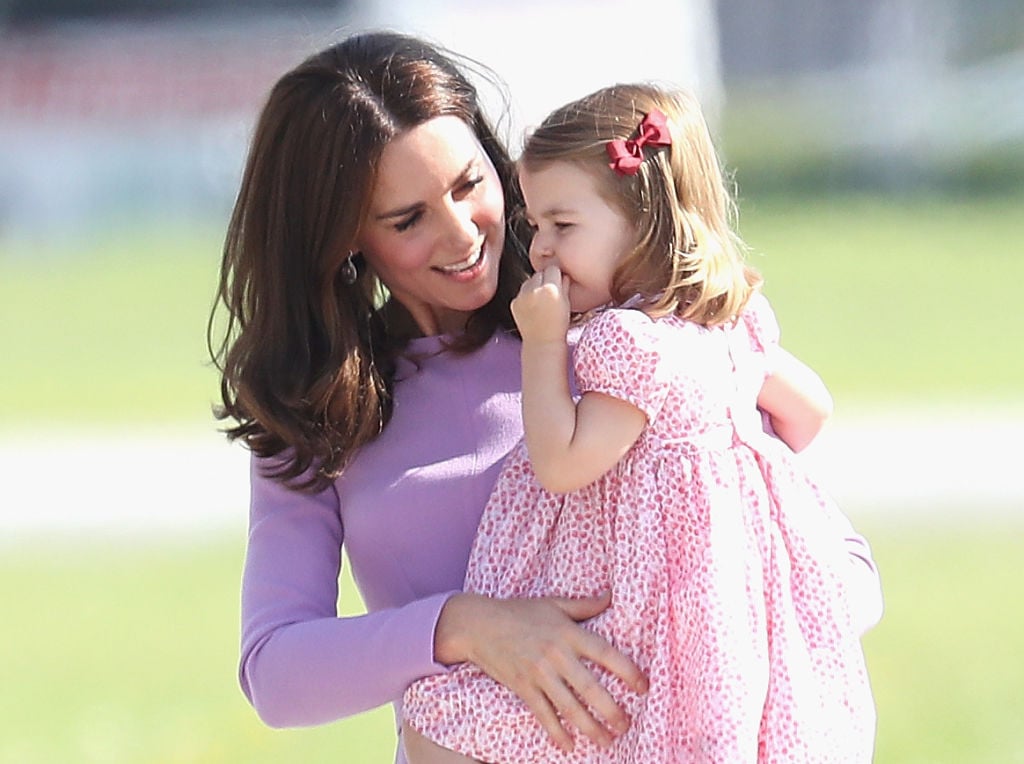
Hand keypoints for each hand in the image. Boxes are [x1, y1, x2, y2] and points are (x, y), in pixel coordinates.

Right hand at [434, 591, 648, 751]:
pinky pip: (543, 715)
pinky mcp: (523, 687)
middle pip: (590, 688)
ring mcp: (538, 673)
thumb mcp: (553, 603)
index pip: (605, 653)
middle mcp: (556, 654)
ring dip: (590, 728)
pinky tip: (569, 746)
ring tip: (607, 741)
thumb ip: (584, 605)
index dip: (627, 671)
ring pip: (569, 707)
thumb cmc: (519, 611)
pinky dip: (557, 733)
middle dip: (612, 711)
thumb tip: (612, 596)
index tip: (644, 687)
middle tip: (627, 725)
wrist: (479, 624)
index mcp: (568, 632)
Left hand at [511, 264, 570, 343]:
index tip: (558, 282)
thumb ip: (565, 284)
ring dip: (534, 286)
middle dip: (545, 279)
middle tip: (549, 292)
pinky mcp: (514, 303)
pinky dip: (526, 297)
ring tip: (541, 301)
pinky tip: (532, 308)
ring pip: (529, 281)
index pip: (552, 269)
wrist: (543, 343)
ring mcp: (522, 296)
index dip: (556, 275)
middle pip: (539, 273)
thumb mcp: (567, 303)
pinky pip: (521, 293)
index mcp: (551, 288)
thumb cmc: (559, 325)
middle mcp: (535, 290)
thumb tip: (563, 274)